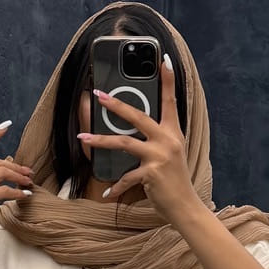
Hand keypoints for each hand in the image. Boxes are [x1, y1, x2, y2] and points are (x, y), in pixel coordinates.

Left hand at [77, 55, 198, 222]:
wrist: (184, 207)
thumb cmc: (174, 182)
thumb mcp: (170, 156)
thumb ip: (155, 141)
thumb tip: (130, 133)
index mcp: (173, 133)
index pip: (171, 101)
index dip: (167, 80)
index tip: (163, 60)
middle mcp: (168, 141)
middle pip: (137, 116)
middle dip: (115, 104)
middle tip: (99, 94)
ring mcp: (159, 156)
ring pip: (124, 142)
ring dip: (101, 140)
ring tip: (83, 138)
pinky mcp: (151, 173)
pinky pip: (126, 177)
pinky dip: (116, 187)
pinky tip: (107, 194)